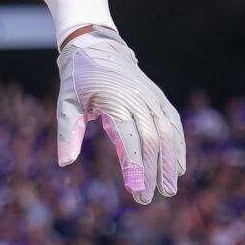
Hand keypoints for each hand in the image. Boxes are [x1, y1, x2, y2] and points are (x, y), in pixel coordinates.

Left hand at [55, 28, 185, 204]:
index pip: (130, 141)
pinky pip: (174, 124)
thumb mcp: (66, 102)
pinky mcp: (159, 97)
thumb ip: (68, 132)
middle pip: (152, 141)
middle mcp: (139, 100)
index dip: (135, 167)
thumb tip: (65, 162)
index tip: (136, 191)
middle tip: (149, 198)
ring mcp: (152, 98)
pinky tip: (180, 166)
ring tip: (169, 189)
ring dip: (171, 163)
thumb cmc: (77, 78)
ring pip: (168, 134)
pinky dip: (179, 145)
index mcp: (115, 102)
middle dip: (152, 171)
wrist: (95, 46)